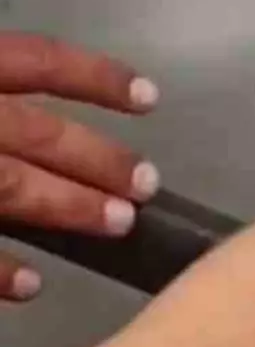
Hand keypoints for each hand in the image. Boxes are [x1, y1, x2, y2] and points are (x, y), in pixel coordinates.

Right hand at [0, 34, 158, 298]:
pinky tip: (34, 285)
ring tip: (119, 223)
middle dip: (98, 159)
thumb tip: (29, 92)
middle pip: (38, 133)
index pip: (40, 62)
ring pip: (11, 188)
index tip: (149, 98)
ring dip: (69, 207)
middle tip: (147, 183)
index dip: (97, 78)